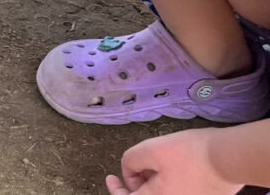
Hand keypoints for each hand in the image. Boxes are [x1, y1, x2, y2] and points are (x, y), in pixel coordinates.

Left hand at [105, 129, 241, 194]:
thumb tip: (130, 171)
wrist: (230, 158)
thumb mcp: (151, 149)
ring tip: (155, 164)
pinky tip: (169, 170)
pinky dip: (166, 186)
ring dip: (151, 185)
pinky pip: (176, 194)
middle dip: (136, 185)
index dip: (116, 190)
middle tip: (137, 165)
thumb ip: (131, 161)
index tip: (110, 177)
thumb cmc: (190, 153)